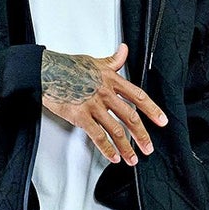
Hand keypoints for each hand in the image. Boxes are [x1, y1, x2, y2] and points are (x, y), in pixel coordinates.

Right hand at [40, 43, 167, 165]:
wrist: (47, 71)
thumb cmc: (68, 66)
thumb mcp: (95, 61)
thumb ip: (113, 60)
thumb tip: (124, 50)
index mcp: (111, 80)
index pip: (138, 96)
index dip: (152, 110)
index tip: (161, 120)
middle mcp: (105, 93)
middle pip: (130, 117)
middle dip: (142, 135)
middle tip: (148, 147)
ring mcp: (93, 105)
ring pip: (116, 130)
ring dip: (127, 147)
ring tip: (133, 159)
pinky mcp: (80, 116)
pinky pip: (97, 136)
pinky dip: (107, 149)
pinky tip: (113, 157)